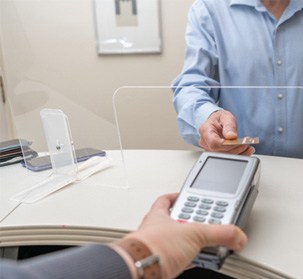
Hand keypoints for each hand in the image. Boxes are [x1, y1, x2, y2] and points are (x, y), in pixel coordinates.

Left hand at [127, 193, 246, 278]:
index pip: (167, 199)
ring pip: (178, 241)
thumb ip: (219, 233)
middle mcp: (157, 229)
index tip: (189, 197)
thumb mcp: (194, 233)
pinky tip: (198, 261)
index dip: (178, 196)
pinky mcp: (162, 263)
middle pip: (176, 221)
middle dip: (192, 222)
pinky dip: (189, 259)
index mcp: (159, 214)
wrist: (142, 272)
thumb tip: (236, 235)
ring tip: (206, 244)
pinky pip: (179, 258)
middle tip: (206, 223)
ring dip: (192, 243)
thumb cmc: (154, 246)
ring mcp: (159, 246)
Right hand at [198, 110, 254, 154]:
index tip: (238, 143)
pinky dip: (236, 155)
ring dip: (237, 153)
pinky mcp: (214, 152)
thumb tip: (231, 136)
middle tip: (246, 145)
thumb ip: (229, 126)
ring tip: (248, 148)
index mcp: (205, 130)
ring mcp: (208, 148)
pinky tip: (244, 151)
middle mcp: (204, 141)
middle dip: (235, 150)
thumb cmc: (220, 119)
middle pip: (219, 151)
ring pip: (222, 156)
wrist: (216, 122)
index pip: (214, 143)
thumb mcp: (226, 117)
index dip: (227, 145)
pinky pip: (225, 157)